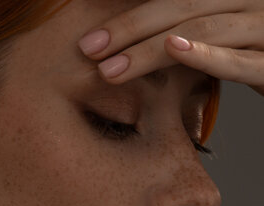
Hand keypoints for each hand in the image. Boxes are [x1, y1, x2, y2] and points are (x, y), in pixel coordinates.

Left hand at [78, 0, 263, 96]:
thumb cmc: (250, 51)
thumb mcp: (217, 32)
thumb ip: (184, 24)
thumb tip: (129, 41)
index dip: (134, 7)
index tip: (97, 23)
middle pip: (180, 5)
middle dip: (128, 27)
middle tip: (89, 47)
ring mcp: (263, 24)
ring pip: (200, 30)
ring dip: (148, 50)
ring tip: (110, 70)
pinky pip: (235, 60)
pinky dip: (202, 55)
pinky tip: (172, 50)